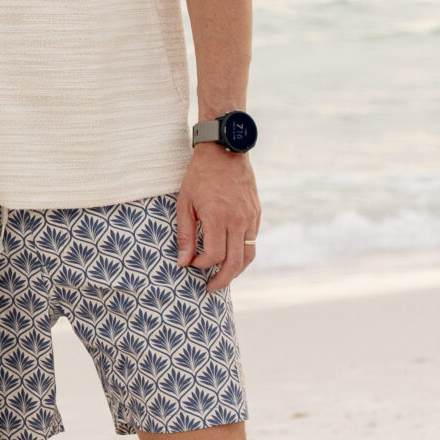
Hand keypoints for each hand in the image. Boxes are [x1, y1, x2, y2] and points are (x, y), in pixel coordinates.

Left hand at [175, 146, 260, 292]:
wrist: (225, 151)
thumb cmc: (199, 176)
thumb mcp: (185, 203)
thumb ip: (185, 234)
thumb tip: (183, 262)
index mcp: (218, 217)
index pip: (214, 255)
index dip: (202, 265)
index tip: (191, 264)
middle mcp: (238, 220)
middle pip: (235, 262)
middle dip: (222, 280)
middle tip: (210, 289)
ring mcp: (250, 217)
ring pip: (248, 255)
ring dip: (236, 271)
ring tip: (223, 278)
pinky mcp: (256, 214)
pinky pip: (252, 242)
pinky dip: (242, 254)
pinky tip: (231, 257)